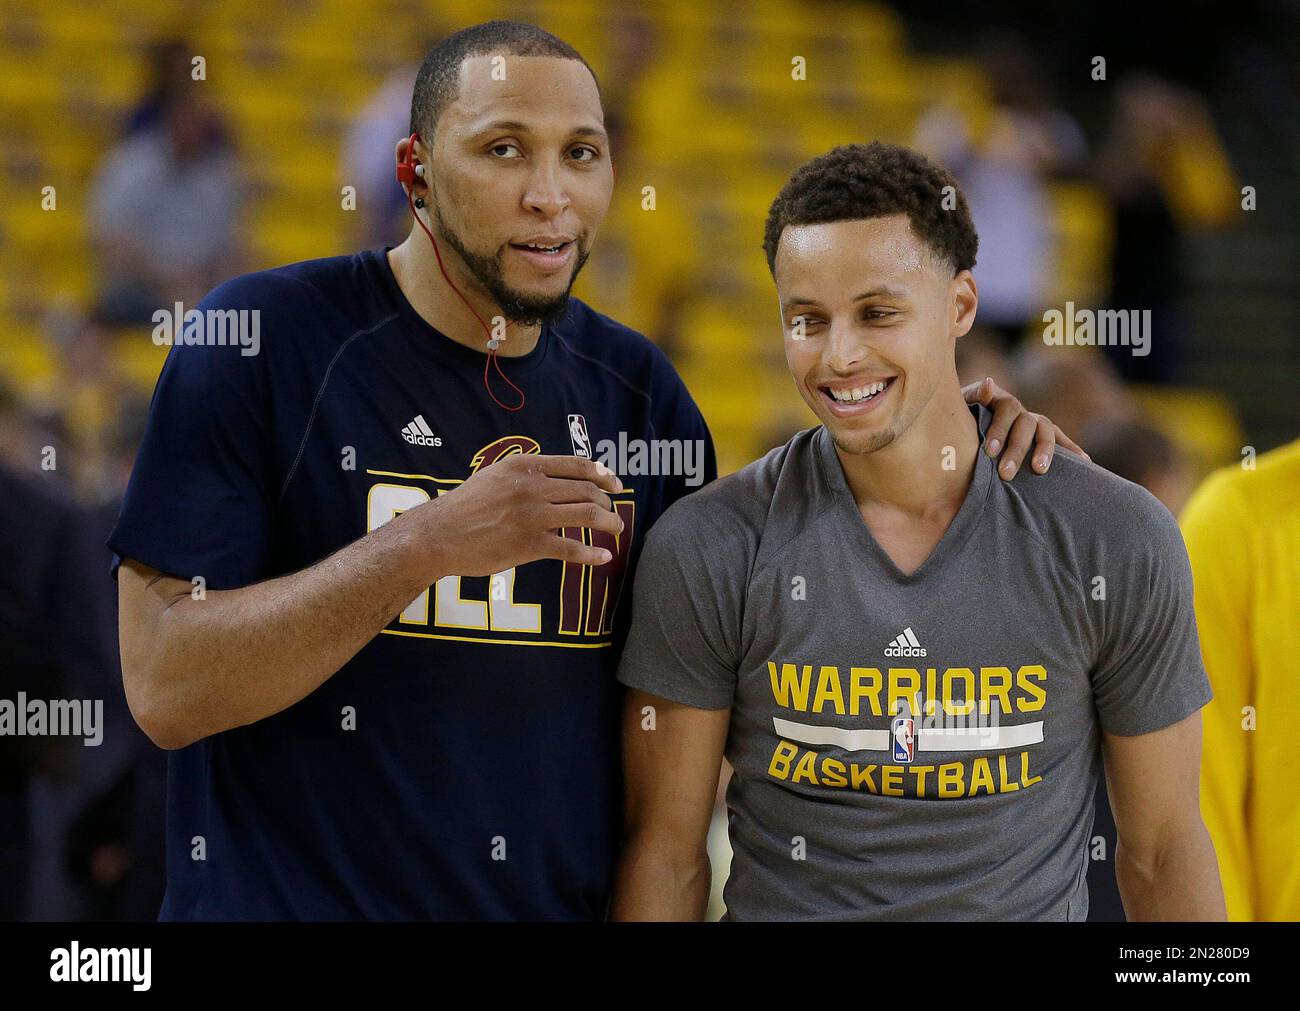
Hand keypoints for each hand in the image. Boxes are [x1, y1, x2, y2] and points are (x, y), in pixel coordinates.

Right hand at [417, 454, 624, 575]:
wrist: (439, 534)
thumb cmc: (465, 506)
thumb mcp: (495, 476)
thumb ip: (525, 475)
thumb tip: (555, 479)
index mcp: (525, 466)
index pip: (576, 465)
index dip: (602, 474)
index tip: (615, 485)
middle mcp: (533, 487)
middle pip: (587, 490)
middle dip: (607, 503)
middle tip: (613, 514)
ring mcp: (533, 515)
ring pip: (587, 515)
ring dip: (609, 523)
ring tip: (616, 531)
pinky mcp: (530, 544)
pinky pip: (572, 548)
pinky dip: (592, 553)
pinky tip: (603, 557)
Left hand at [961, 376, 1089, 479]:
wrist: (964, 423)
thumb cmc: (960, 417)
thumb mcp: (960, 405)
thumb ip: (974, 396)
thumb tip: (989, 383)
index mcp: (1000, 401)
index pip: (1006, 411)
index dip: (999, 430)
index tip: (989, 452)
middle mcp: (1021, 411)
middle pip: (1026, 425)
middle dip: (1016, 450)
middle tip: (1005, 474)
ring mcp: (1034, 423)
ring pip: (1045, 432)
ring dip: (1045, 451)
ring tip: (1039, 470)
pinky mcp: (1042, 436)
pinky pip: (1061, 441)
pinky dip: (1073, 449)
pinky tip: (1086, 462)